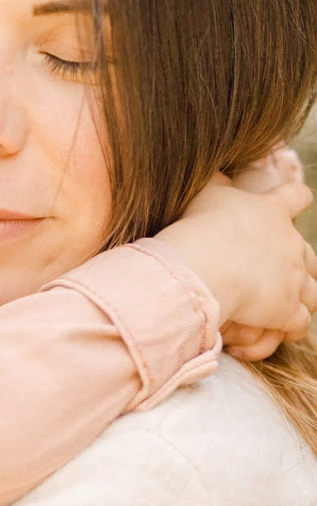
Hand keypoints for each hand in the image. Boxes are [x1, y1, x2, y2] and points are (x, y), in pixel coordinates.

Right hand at [157, 165, 316, 361]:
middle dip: (303, 263)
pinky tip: (286, 331)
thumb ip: (216, 183)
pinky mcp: (286, 308)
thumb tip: (218, 175)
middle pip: (310, 254)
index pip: (296, 197)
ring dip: (303, 299)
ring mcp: (292, 277)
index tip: (301, 200)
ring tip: (292, 307)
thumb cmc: (200, 227)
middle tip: (289, 271)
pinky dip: (293, 327)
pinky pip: (299, 322)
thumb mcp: (206, 195)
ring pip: (312, 291)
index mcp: (272, 210)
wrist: (204, 265)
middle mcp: (290, 243)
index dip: (298, 199)